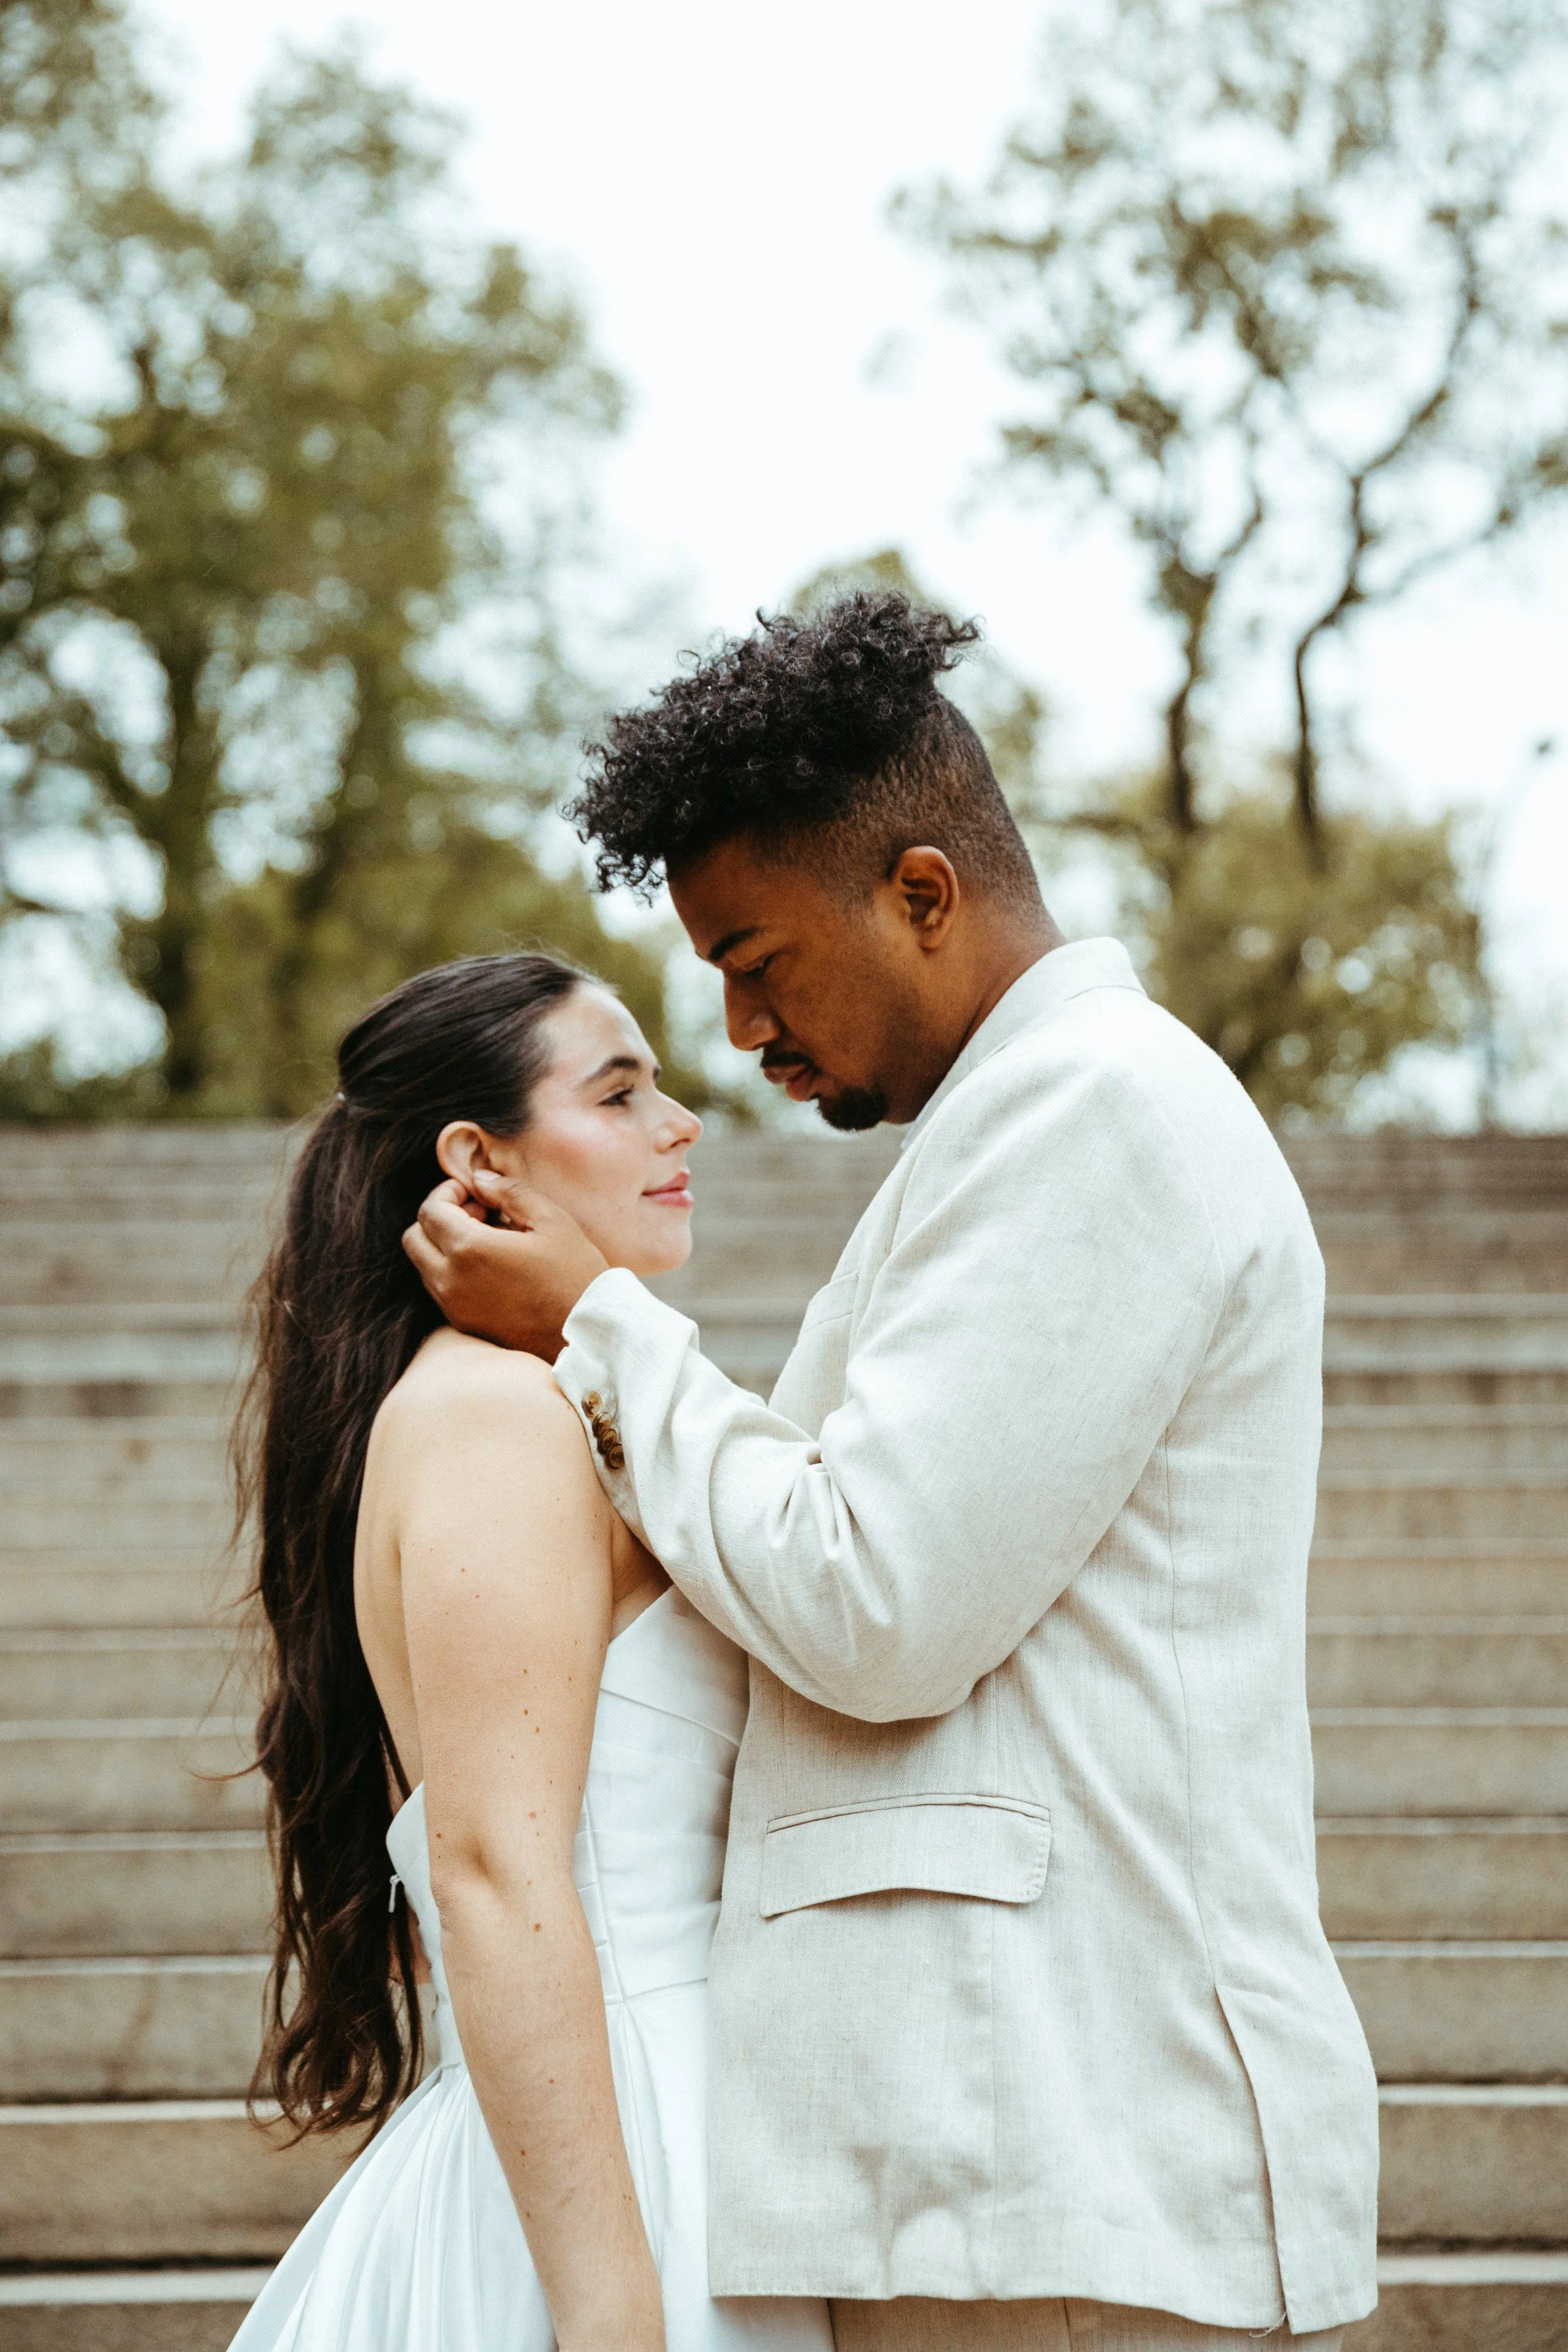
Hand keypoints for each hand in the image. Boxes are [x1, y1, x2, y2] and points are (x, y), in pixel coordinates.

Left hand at [402, 1172, 608, 1358]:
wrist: (587, 1335)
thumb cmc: (575, 1276)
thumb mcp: (552, 1220)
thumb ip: (511, 1192)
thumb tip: (480, 1180)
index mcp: (470, 1250)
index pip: (430, 1210)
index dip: (448, 1192)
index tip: (477, 1193)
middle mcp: (451, 1281)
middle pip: (414, 1238)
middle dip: (438, 1217)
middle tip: (478, 1214)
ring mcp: (454, 1307)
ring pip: (423, 1265)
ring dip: (443, 1245)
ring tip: (488, 1240)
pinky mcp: (463, 1324)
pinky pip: (439, 1289)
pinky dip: (452, 1270)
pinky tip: (490, 1267)